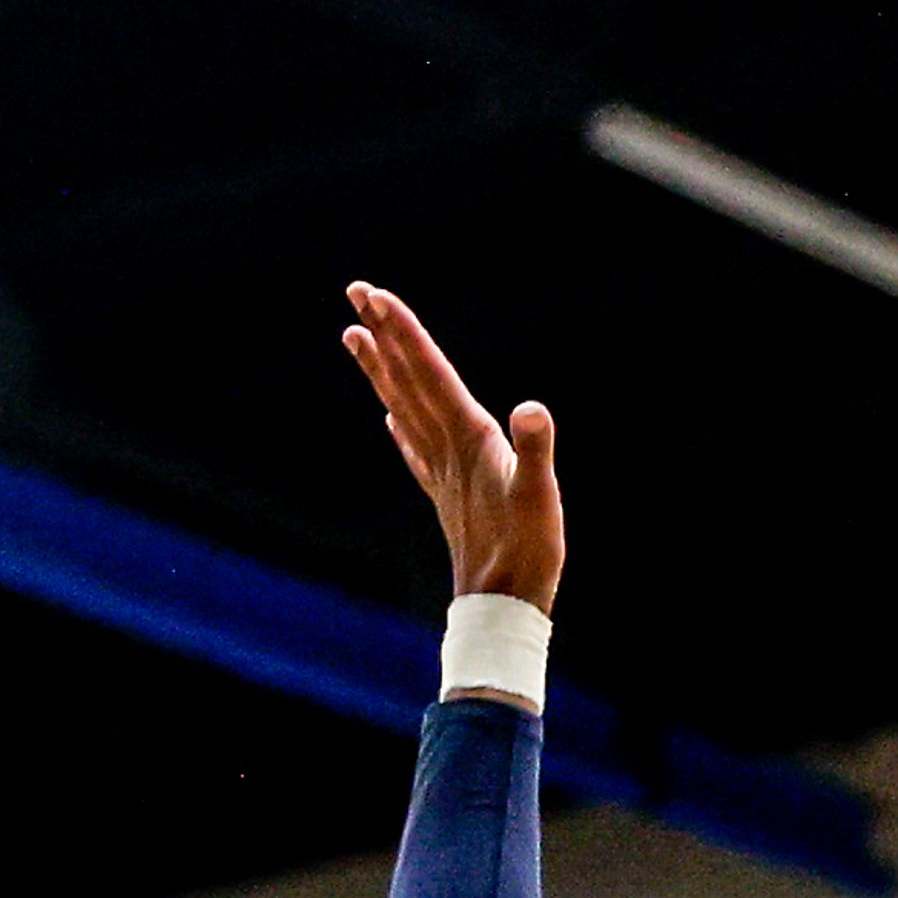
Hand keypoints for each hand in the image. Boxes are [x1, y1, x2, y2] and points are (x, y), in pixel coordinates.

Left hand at [343, 283, 563, 612]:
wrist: (502, 606)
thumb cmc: (527, 552)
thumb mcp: (541, 496)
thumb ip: (535, 449)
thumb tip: (531, 408)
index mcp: (470, 437)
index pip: (429, 372)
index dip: (405, 332)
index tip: (377, 296)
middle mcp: (448, 447)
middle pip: (407, 380)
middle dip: (384, 334)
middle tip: (357, 292)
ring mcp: (443, 472)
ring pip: (403, 406)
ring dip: (381, 369)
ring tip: (356, 335)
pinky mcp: (448, 495)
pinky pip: (415, 449)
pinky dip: (399, 425)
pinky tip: (389, 417)